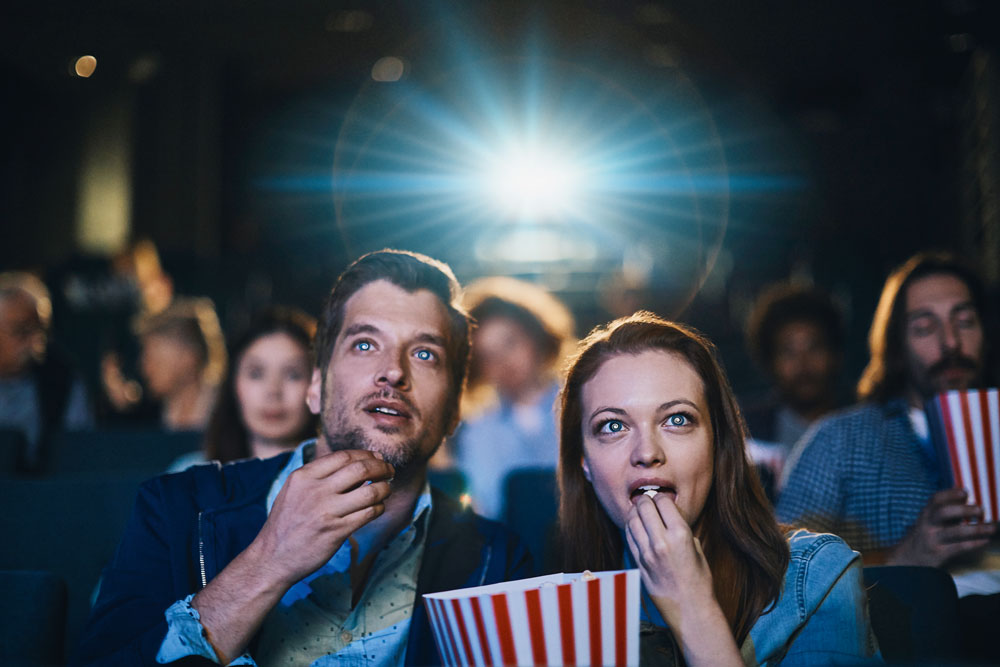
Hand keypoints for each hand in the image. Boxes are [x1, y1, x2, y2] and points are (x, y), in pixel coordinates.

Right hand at [250, 449, 393, 587]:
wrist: (272, 558)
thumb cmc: (287, 523)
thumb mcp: (295, 490)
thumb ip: (320, 475)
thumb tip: (358, 462)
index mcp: (304, 476)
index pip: (343, 456)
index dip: (366, 455)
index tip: (377, 458)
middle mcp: (315, 491)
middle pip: (360, 469)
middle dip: (381, 467)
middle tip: (389, 471)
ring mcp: (326, 512)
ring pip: (370, 492)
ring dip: (384, 488)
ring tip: (386, 489)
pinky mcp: (336, 531)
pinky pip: (369, 513)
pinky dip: (379, 508)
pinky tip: (378, 508)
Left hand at [625, 494, 714, 624]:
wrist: (689, 609)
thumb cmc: (698, 580)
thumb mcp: (696, 548)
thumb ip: (681, 530)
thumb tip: (668, 515)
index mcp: (680, 535)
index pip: (663, 501)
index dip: (661, 496)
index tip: (661, 498)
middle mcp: (661, 541)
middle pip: (644, 507)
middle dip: (645, 500)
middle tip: (647, 500)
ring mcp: (647, 553)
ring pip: (632, 520)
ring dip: (635, 512)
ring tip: (639, 511)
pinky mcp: (638, 563)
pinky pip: (629, 537)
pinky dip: (631, 528)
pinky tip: (635, 526)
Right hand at [888, 488, 996, 566]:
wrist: (910, 557)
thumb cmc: (928, 534)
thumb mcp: (932, 519)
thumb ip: (947, 508)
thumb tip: (966, 493)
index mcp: (927, 513)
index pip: (936, 499)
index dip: (951, 494)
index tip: (965, 492)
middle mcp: (928, 524)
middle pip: (943, 513)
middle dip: (963, 510)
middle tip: (980, 509)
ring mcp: (933, 539)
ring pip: (955, 532)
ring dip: (976, 529)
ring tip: (992, 527)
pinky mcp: (939, 553)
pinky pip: (959, 547)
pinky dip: (975, 543)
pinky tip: (986, 540)